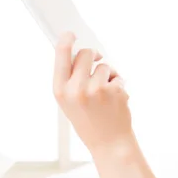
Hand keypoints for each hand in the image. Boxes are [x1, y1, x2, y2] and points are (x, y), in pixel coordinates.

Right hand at [52, 32, 133, 153]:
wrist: (108, 143)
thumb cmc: (87, 121)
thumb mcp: (68, 102)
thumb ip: (69, 79)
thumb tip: (74, 51)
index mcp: (60, 90)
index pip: (61, 55)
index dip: (66, 40)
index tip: (71, 34)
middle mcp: (75, 88)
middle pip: (85, 54)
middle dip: (93, 56)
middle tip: (95, 64)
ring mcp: (95, 89)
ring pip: (103, 65)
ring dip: (107, 75)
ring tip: (104, 94)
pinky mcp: (113, 90)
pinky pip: (116, 75)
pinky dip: (117, 84)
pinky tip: (114, 100)